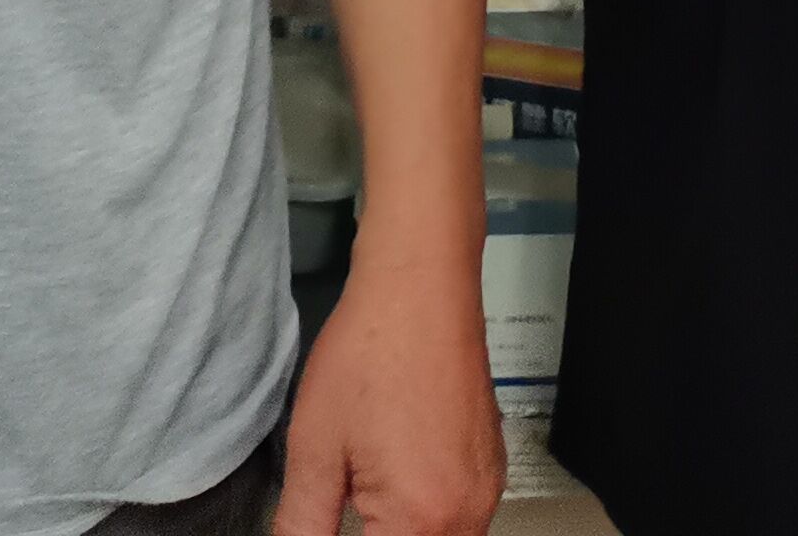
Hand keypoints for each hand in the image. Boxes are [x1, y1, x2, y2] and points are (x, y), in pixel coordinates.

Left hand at [275, 259, 501, 535]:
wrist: (420, 286)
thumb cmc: (368, 354)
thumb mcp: (314, 449)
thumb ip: (304, 526)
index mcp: (422, 520)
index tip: (329, 519)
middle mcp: (468, 515)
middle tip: (346, 500)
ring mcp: (487, 490)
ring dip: (402, 531)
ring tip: (362, 492)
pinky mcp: (493, 467)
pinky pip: (461, 519)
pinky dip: (427, 516)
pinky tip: (393, 477)